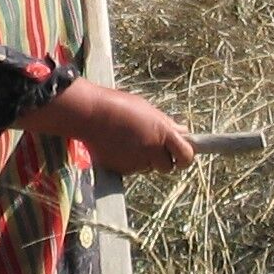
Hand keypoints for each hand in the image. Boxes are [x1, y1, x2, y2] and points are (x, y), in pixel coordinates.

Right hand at [22, 78, 196, 175]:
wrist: (88, 112)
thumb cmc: (118, 105)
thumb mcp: (147, 109)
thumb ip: (165, 124)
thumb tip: (183, 132)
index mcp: (162, 132)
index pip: (186, 154)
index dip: (185, 158)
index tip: (182, 157)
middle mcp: (152, 149)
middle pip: (166, 166)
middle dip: (161, 160)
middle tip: (151, 148)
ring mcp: (136, 160)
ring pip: (146, 167)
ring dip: (142, 159)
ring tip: (127, 141)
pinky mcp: (120, 168)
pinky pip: (129, 168)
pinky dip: (126, 160)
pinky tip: (116, 145)